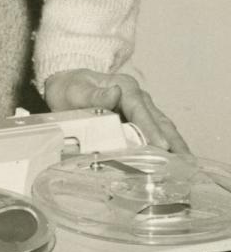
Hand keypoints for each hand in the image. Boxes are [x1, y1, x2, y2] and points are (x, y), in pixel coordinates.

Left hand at [43, 68, 188, 152]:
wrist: (65, 86)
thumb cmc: (70, 89)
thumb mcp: (76, 91)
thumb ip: (94, 95)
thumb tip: (114, 94)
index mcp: (124, 87)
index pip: (141, 109)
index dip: (151, 128)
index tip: (162, 146)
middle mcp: (137, 96)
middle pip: (159, 119)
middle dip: (172, 140)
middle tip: (184, 162)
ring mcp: (141, 107)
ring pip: (163, 126)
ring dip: (175, 144)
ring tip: (187, 165)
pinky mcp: (140, 118)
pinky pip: (157, 131)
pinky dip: (168, 145)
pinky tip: (176, 160)